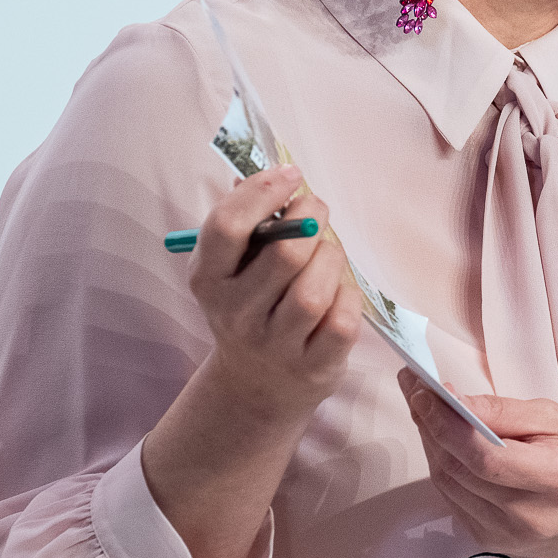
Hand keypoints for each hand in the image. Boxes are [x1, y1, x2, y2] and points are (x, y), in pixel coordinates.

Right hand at [189, 166, 363, 422]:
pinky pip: (341, 320)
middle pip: (284, 254)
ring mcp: (274, 344)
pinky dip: (349, 296)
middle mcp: (235, 314)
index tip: (291, 175)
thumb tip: (267, 172)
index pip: (227, 227)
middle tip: (318, 211)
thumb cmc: (253, 305)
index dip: (262, 192)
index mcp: (208, 279)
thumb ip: (249, 220)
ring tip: (329, 253)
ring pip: (314, 290)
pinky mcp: (312, 366)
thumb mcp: (235, 267)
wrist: (257, 385)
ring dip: (333, 259)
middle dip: (312, 221)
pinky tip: (340, 290)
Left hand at [399, 376, 557, 557]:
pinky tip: (442, 441)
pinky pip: (452, 499)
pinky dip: (443, 466)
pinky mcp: (489, 542)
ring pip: (448, 484)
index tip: (425, 391)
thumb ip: (507, 412)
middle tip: (414, 387)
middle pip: (459, 469)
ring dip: (431, 443)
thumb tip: (455, 401)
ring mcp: (505, 534)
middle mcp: (527, 515)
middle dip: (430, 425)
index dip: (448, 425)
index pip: (486, 457)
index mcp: (556, 479)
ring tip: (424, 408)